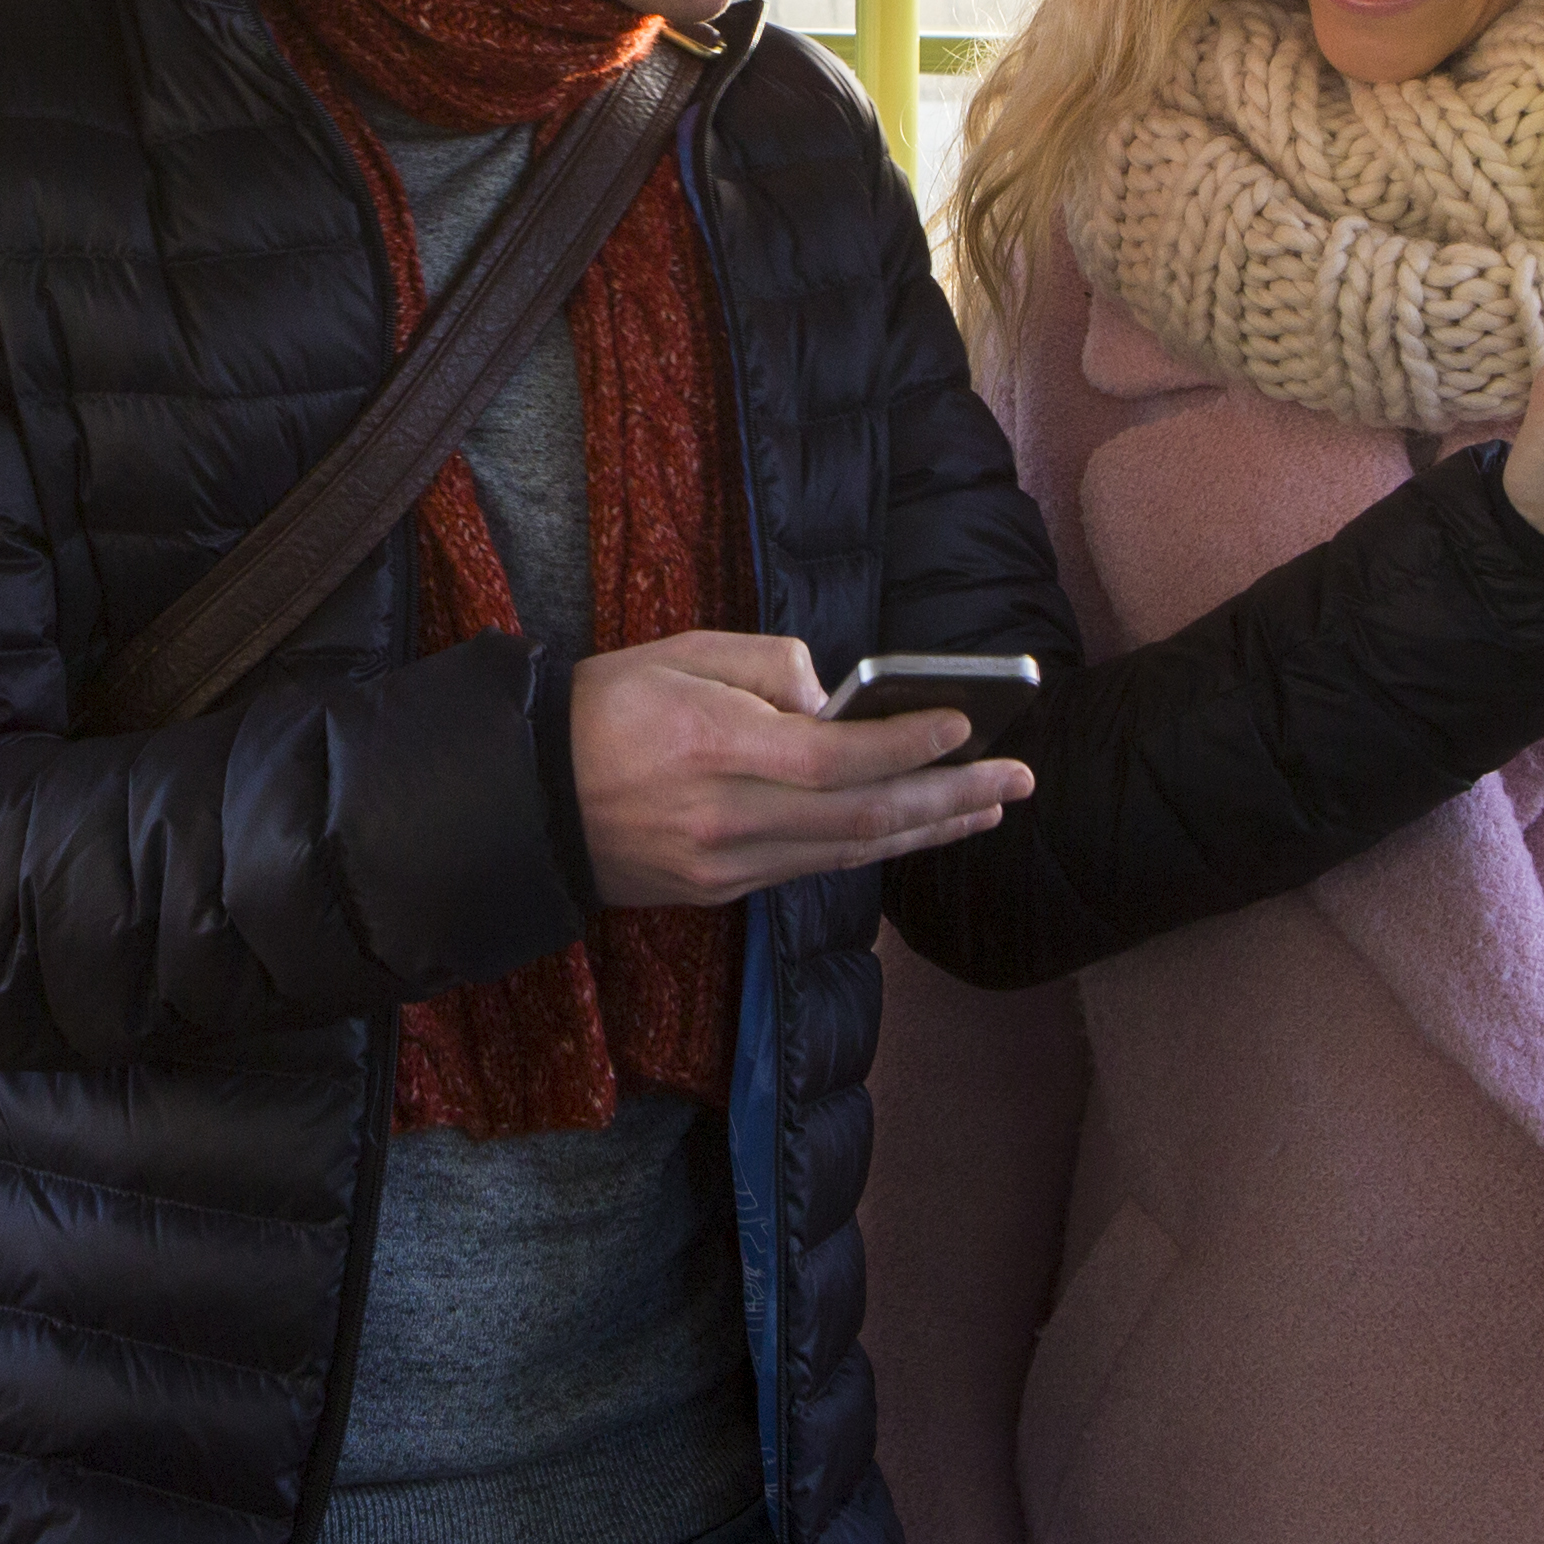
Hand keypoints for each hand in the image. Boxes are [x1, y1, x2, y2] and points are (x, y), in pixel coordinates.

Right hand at [572, 634, 1029, 910]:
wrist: (526, 799)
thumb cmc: (604, 708)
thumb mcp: (679, 652)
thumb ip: (766, 665)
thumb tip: (831, 698)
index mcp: (716, 748)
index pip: (838, 756)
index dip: (909, 745)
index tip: (964, 727)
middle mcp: (730, 819)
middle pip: (864, 816)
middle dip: (951, 798)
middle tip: (1017, 780)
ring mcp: (728, 866)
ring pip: (850, 852)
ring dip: (927, 830)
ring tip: (986, 808)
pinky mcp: (722, 892)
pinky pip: (814, 868)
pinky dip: (873, 847)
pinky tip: (910, 828)